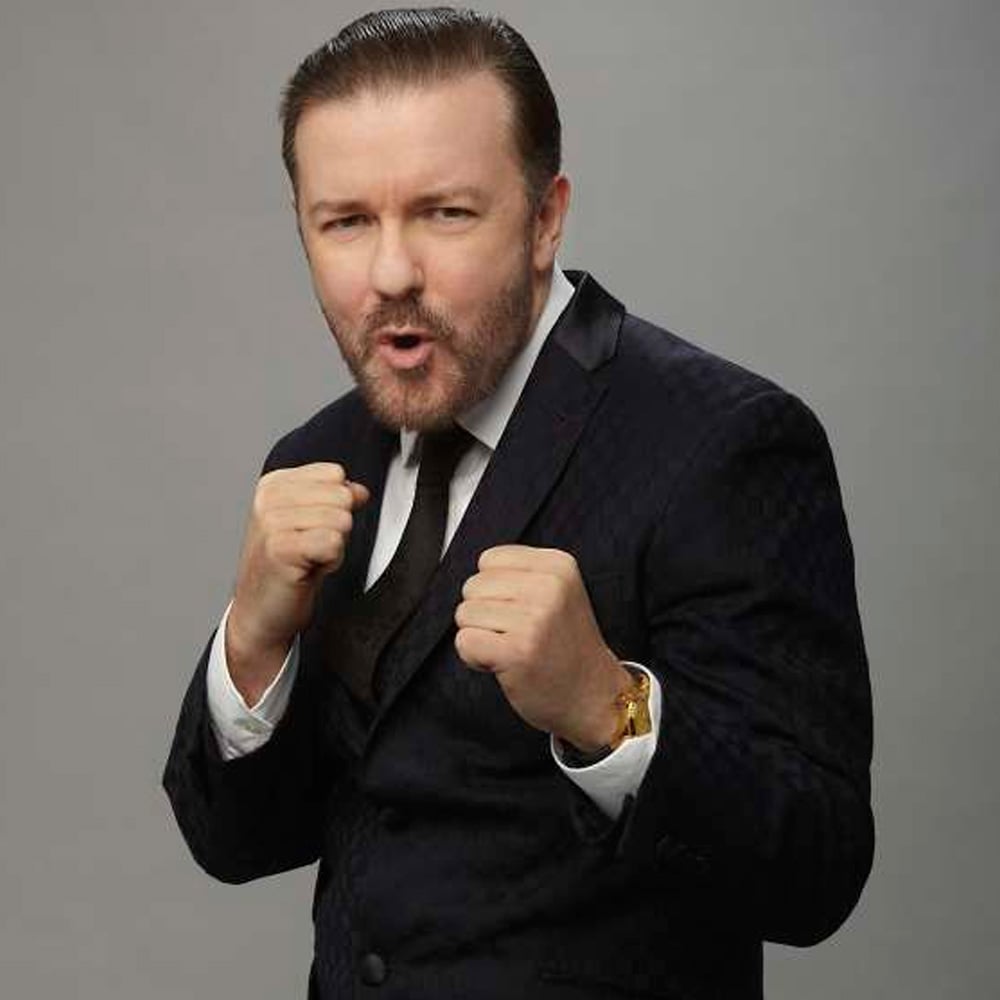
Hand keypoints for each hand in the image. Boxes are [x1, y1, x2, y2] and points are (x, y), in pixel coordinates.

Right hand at [227, 463, 368, 703]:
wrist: (260, 611)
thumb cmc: (286, 567)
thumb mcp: (311, 523)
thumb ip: (335, 499)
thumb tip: (360, 490)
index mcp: (274, 484)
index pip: (336, 474)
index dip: (336, 506)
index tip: (312, 529)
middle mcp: (269, 499)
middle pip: (342, 497)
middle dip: (337, 528)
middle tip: (311, 548)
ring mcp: (271, 523)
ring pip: (341, 520)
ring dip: (334, 547)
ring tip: (308, 559)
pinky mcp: (280, 549)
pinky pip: (333, 543)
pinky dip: (330, 562)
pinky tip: (308, 570)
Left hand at [454, 545, 633, 750]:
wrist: (593, 696)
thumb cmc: (568, 648)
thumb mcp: (559, 593)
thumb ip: (521, 574)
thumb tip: (475, 575)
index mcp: (558, 566)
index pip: (490, 558)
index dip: (494, 588)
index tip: (519, 610)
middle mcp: (548, 587)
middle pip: (473, 586)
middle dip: (484, 613)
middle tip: (516, 634)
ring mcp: (533, 619)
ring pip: (465, 614)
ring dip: (480, 636)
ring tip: (512, 648)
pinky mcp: (517, 651)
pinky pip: (465, 641)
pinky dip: (475, 657)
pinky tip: (503, 663)